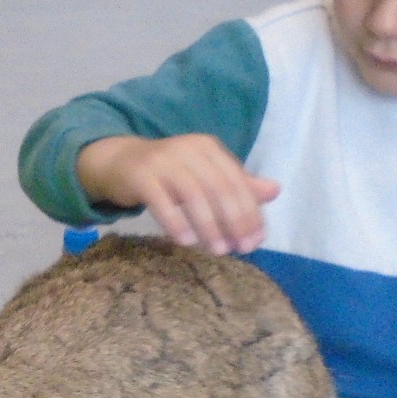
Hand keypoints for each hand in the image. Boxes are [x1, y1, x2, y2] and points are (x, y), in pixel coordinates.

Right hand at [76, 134, 278, 255]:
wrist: (120, 162)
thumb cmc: (169, 173)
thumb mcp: (204, 174)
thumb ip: (238, 184)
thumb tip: (276, 191)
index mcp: (208, 148)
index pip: (236, 181)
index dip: (250, 212)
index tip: (256, 241)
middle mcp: (188, 150)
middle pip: (218, 188)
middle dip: (233, 221)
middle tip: (240, 249)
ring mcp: (163, 161)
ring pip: (193, 195)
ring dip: (209, 225)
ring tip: (218, 250)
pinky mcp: (141, 176)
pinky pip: (161, 201)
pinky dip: (175, 222)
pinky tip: (186, 241)